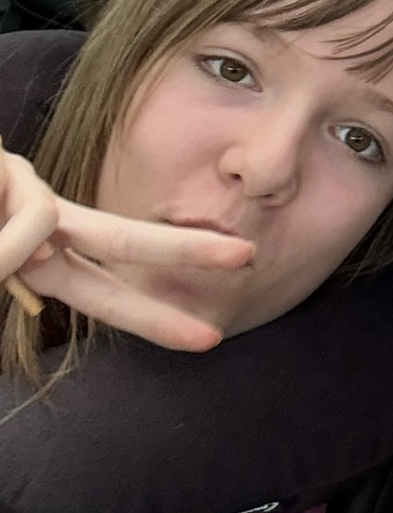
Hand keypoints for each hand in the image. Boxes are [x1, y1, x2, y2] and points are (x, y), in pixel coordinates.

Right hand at [0, 143, 253, 351]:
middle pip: (126, 241)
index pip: (109, 289)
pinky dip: (4, 241)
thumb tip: (48, 256)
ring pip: (84, 222)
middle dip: (189, 249)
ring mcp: (27, 194)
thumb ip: (23, 268)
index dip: (157, 316)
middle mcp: (46, 223)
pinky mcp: (7, 173)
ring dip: (19, 253)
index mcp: (46, 255)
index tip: (209, 339)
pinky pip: (25, 220)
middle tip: (247, 255)